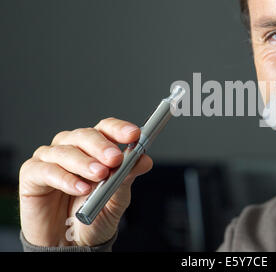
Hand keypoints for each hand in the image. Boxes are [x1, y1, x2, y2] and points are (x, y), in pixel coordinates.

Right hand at [19, 117, 152, 246]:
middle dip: (102, 146)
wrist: (70, 243)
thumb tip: (144, 160)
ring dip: (85, 163)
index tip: (134, 135)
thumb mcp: (116, 198)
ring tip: (100, 175)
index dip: (119, 129)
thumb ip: (127, 177)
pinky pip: (47, 170)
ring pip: (66, 151)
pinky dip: (65, 178)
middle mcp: (72, 147)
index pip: (106, 129)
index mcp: (94, 148)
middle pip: (85, 135)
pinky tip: (80, 188)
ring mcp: (50, 158)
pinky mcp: (32, 173)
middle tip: (115, 159)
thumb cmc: (92, 216)